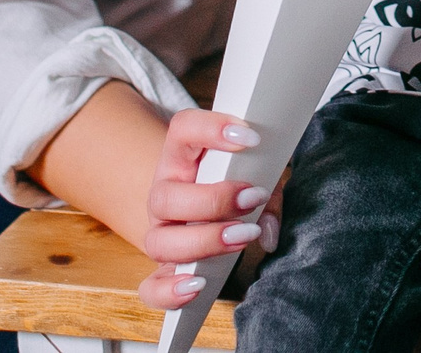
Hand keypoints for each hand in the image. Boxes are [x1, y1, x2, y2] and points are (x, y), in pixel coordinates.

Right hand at [137, 110, 280, 310]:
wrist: (206, 210)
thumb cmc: (236, 185)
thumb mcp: (255, 175)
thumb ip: (267, 196)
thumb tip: (268, 232)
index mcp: (182, 157)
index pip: (182, 130)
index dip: (212, 129)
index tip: (251, 138)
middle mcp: (164, 193)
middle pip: (166, 196)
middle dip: (213, 200)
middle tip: (252, 197)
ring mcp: (161, 232)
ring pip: (160, 240)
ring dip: (204, 241)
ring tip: (244, 236)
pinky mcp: (164, 268)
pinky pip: (152, 287)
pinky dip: (170, 291)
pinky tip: (199, 284)